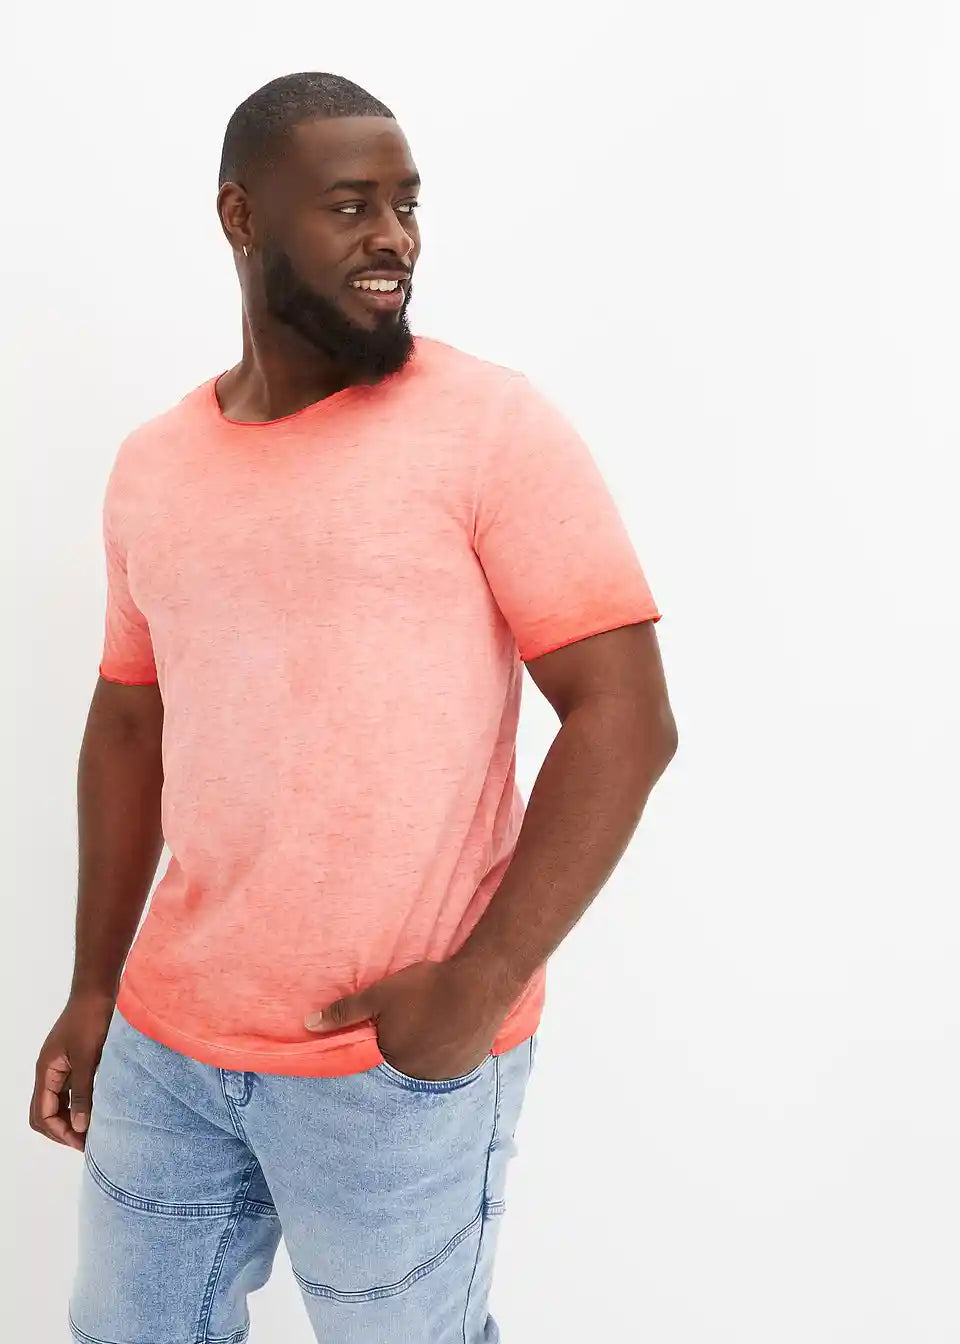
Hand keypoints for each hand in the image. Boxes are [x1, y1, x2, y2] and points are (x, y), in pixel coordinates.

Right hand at [29, 991, 114, 1150]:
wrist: (97, 991)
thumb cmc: (91, 1020)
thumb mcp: (88, 1058)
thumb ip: (82, 1093)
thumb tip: (79, 1126)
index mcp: (46, 1072)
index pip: (41, 1114)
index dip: (59, 1132)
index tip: (82, 1141)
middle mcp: (49, 1072)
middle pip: (44, 1112)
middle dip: (61, 1130)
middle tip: (85, 1142)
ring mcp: (61, 1066)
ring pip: (58, 1103)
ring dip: (70, 1119)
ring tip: (92, 1130)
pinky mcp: (74, 1061)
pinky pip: (70, 1091)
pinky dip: (79, 1104)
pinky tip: (96, 1109)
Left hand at [304, 959, 505, 1081]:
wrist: (479, 983)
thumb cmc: (426, 988)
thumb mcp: (379, 995)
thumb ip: (344, 1012)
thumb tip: (308, 1025)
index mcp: (393, 1061)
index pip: (376, 1066)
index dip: (379, 1048)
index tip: (386, 1035)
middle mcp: (418, 1077)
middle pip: (402, 1070)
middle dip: (402, 1053)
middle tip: (412, 1030)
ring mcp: (445, 1075)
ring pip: (427, 1071)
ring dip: (425, 1058)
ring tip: (430, 1033)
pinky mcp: (467, 1067)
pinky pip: (449, 1069)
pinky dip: (446, 1057)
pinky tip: (449, 1037)